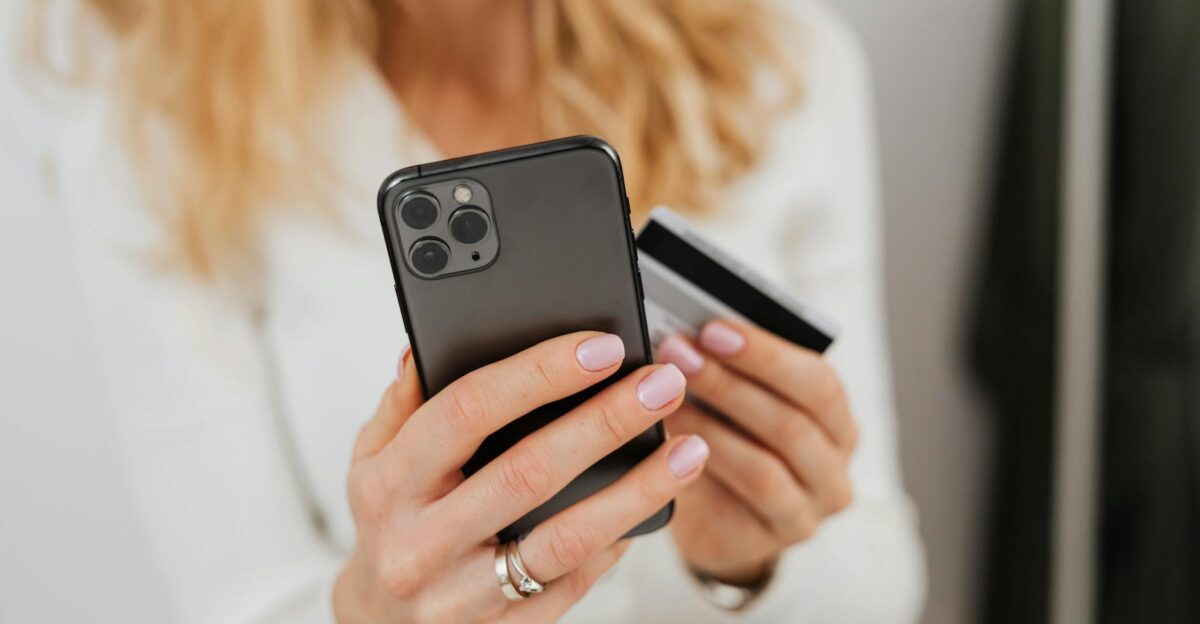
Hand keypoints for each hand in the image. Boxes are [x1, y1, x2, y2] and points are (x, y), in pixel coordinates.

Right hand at [334, 332, 707, 622]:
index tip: (601, 347)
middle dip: (605, 421)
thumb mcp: (372, 458)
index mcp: (388, 484)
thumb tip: (428, 346)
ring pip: (565, 539)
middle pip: (528, 471)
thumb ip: (404, 402)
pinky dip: (618, 540)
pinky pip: (575, 582)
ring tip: (688, 450)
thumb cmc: (388, 523)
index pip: (467, 411)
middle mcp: (422, 542)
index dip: (539, 374)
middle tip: (662, 385)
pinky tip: (654, 502)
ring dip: (636, 490)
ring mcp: (465, 594)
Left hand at [656, 321, 858, 584]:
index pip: (816, 381)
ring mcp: (811, 509)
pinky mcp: (777, 539)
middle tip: (678, 354)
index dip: (764, 353)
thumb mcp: (733, 401)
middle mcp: (835, 465)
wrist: (714, 518)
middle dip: (728, 383)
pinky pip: (743, 504)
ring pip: (765, 465)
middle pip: (792, 421)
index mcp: (835, 418)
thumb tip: (689, 332)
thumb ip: (728, 367)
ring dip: (709, 426)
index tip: (711, 329)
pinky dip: (705, 467)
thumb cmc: (727, 440)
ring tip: (664, 398)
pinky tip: (670, 446)